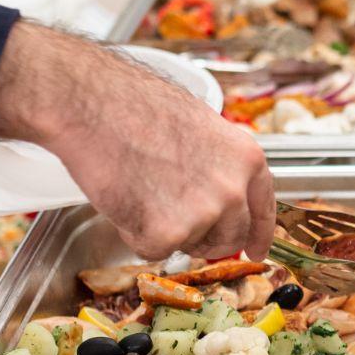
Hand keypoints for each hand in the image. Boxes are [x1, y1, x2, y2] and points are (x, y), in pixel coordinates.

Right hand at [0, 22, 275, 260]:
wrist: (91, 103)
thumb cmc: (134, 105)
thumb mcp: (200, 127)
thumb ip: (219, 166)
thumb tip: (221, 197)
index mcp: (246, 158)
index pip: (263, 208)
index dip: (259, 234)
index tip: (256, 251)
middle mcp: (233, 189)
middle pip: (229, 237)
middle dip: (205, 237)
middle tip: (172, 217)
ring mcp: (203, 214)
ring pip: (190, 245)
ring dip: (166, 231)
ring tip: (141, 188)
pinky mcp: (167, 234)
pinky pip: (153, 250)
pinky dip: (134, 233)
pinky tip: (125, 198)